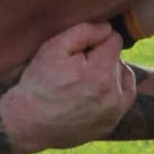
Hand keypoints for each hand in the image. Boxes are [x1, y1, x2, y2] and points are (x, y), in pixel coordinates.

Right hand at [0, 20, 134, 152]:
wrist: (27, 123)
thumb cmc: (39, 83)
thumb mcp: (53, 48)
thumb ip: (84, 31)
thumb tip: (108, 28)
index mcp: (101, 73)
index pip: (114, 39)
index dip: (94, 40)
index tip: (78, 51)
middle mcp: (113, 96)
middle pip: (119, 59)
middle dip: (102, 58)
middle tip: (77, 68)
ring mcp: (114, 114)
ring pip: (125, 78)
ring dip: (111, 74)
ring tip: (86, 80)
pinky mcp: (110, 125)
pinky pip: (123, 100)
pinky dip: (113, 92)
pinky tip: (92, 93)